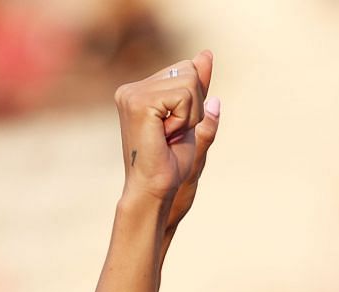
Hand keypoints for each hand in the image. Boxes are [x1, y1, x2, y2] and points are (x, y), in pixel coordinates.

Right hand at [114, 50, 220, 212]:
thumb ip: (197, 86)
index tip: (173, 128)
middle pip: (189, 71)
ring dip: (189, 115)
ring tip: (168, 135)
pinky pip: (184, 95)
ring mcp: (132, 94)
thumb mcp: (191, 117)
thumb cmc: (171, 164)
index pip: (186, 70)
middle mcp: (132, 89)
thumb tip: (206, 54)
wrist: (155, 190)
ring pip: (189, 82)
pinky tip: (165, 135)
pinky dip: (184, 119)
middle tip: (171, 134)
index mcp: (139, 90)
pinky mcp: (139, 102)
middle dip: (193, 106)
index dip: (194, 101)